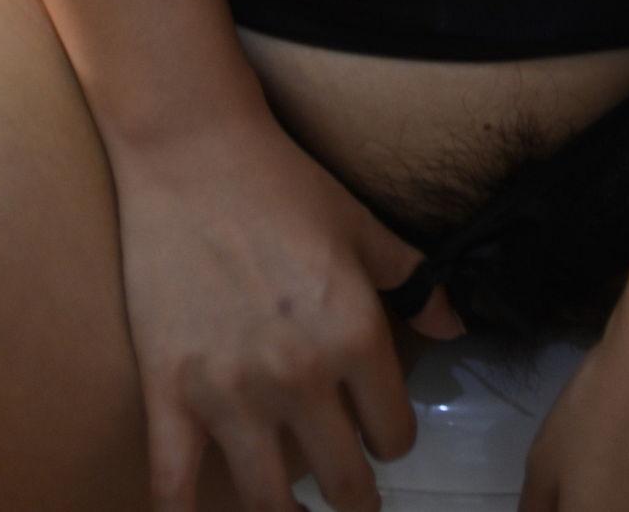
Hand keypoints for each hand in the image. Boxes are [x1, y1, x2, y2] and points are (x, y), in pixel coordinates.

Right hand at [106, 109, 464, 511]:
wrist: (192, 151)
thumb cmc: (282, 183)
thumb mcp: (362, 225)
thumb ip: (414, 281)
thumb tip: (457, 326)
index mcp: (355, 335)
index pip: (394, 436)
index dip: (391, 438)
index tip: (378, 434)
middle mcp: (301, 376)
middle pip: (345, 485)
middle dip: (353, 493)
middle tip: (346, 489)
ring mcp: (232, 392)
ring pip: (271, 504)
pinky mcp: (171, 393)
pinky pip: (175, 487)